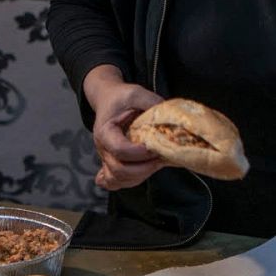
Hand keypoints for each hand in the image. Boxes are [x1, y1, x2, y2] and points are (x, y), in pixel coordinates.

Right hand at [84, 64, 164, 190]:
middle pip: (119, 170)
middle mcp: (102, 148)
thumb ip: (152, 103)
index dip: (138, 153)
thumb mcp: (136, 93)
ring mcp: (106, 158)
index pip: (119, 150)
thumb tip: (173, 116)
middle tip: (161, 157)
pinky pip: (115, 182)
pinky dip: (129, 182)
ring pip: (119, 179)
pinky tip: (142, 173)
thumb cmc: (122, 98)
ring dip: (141, 175)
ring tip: (157, 162)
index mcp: (105, 131)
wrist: (109, 100)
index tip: (154, 148)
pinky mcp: (111, 164)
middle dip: (144, 168)